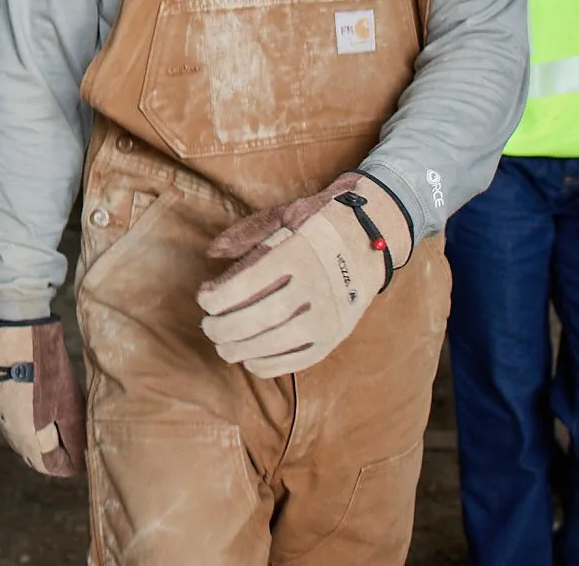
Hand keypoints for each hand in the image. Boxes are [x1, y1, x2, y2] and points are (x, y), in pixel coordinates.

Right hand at [0, 317, 84, 477]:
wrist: (19, 341)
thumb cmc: (48, 376)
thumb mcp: (69, 408)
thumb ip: (74, 438)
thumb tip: (82, 459)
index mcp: (30, 441)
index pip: (52, 468)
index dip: (72, 463)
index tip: (86, 448)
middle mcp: (12, 435)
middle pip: (38, 455)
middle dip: (59, 449)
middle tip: (78, 431)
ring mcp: (3, 418)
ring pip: (27, 437)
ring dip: (46, 433)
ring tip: (64, 412)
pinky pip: (18, 420)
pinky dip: (33, 418)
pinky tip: (45, 399)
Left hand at [196, 172, 411, 378]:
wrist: (375, 237)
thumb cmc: (322, 223)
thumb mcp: (287, 214)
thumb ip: (247, 232)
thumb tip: (211, 253)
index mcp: (300, 252)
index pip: (251, 281)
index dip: (221, 296)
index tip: (203, 298)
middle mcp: (318, 285)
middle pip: (262, 317)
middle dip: (225, 328)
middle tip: (207, 327)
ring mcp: (330, 314)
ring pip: (278, 342)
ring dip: (242, 350)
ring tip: (222, 346)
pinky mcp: (337, 335)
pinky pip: (299, 359)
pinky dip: (270, 364)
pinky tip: (250, 359)